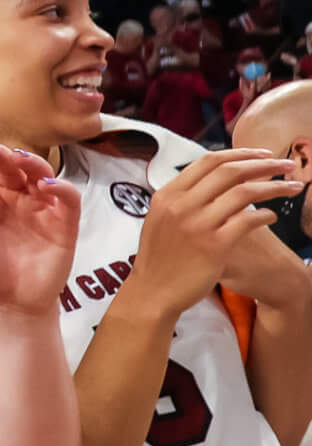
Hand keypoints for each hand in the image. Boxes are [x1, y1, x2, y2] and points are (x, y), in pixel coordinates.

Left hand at [0, 116, 79, 315]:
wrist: (8, 302)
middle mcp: (15, 196)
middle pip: (12, 164)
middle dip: (2, 151)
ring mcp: (40, 207)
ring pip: (41, 173)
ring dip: (30, 163)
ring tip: (15, 159)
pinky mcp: (63, 222)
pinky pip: (67, 197)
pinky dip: (59, 187)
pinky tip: (43, 185)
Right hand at [124, 148, 304, 318]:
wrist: (153, 292)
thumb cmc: (160, 258)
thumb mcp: (161, 220)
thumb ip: (182, 200)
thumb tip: (211, 182)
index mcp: (168, 195)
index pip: (209, 161)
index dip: (240, 153)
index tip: (262, 154)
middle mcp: (181, 205)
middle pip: (230, 171)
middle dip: (264, 164)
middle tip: (286, 165)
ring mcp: (198, 224)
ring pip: (244, 192)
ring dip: (275, 187)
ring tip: (293, 187)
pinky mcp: (214, 246)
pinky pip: (248, 221)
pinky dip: (266, 215)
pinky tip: (273, 217)